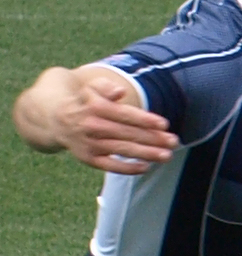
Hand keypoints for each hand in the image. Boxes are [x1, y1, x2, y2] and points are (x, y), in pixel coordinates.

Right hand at [50, 70, 176, 172]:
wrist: (54, 120)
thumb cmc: (84, 103)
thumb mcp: (91, 89)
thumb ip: (105, 87)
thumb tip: (119, 91)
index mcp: (94, 108)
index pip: (124, 114)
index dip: (144, 119)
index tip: (164, 124)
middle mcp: (91, 126)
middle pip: (127, 133)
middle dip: (152, 138)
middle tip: (174, 141)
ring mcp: (89, 144)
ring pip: (121, 150)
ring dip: (146, 154)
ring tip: (167, 156)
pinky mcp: (87, 158)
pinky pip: (109, 166)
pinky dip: (126, 168)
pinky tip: (146, 167)